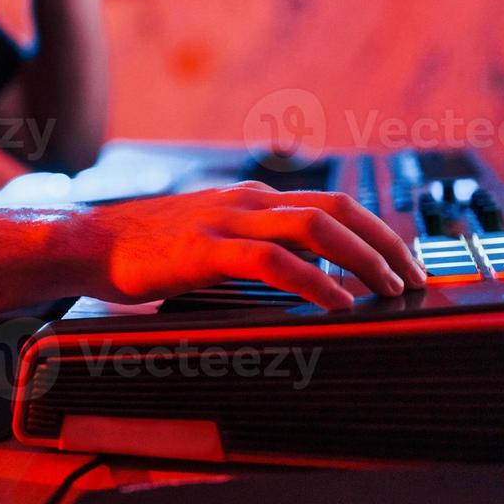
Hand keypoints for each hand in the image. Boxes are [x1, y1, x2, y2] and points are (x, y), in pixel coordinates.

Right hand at [73, 182, 427, 308]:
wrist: (88, 244)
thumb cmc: (147, 250)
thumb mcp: (210, 240)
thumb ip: (251, 247)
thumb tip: (300, 275)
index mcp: (252, 199)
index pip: (330, 205)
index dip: (376, 231)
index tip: (404, 261)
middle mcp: (247, 201)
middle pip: (336, 210)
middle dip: (384, 242)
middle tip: (414, 278)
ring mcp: (227, 222)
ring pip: (314, 228)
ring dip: (362, 260)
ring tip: (389, 290)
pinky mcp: (206, 250)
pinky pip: (273, 262)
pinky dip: (315, 282)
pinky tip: (338, 304)